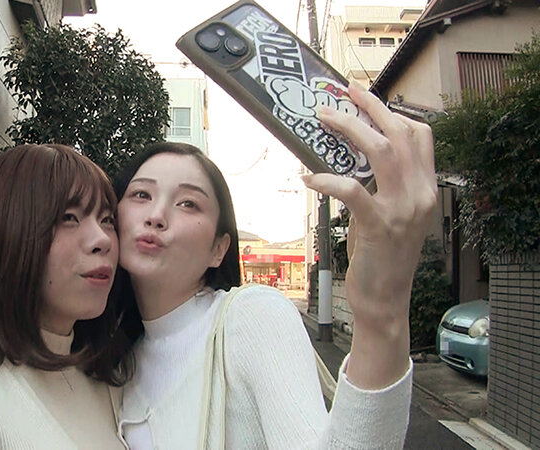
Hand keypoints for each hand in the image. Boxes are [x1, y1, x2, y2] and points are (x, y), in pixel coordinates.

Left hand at [301, 81, 436, 387]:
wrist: (385, 299)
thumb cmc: (381, 255)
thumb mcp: (389, 214)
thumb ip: (382, 186)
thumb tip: (350, 158)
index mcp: (425, 188)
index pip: (420, 136)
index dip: (393, 112)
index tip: (366, 98)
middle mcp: (420, 193)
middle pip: (402, 133)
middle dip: (372, 107)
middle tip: (345, 91)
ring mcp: (402, 209)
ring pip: (382, 151)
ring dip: (351, 129)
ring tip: (324, 117)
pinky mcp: (379, 225)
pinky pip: (353, 191)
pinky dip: (328, 180)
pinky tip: (309, 177)